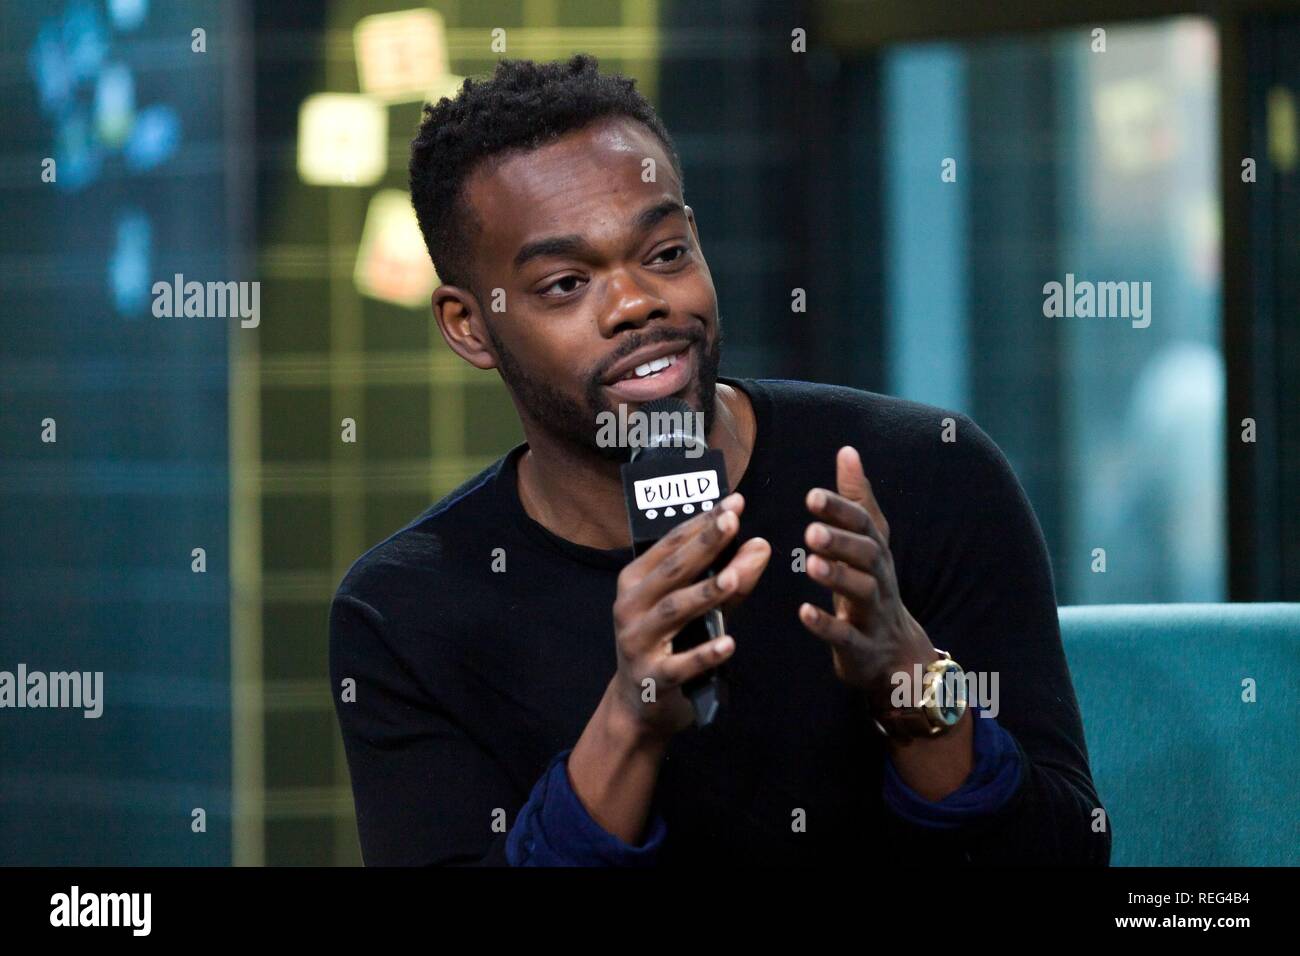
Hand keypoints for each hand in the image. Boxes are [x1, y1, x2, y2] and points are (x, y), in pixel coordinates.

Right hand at [610, 493, 770, 740]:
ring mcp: (637, 642)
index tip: (733, 502)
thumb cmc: (670, 643)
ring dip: (703, 594)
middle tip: (732, 522)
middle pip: (672, 571)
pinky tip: (729, 643)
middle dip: (703, 544)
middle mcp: (630, 606)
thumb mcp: (698, 608)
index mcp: (636, 580)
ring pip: (673, 611)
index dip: (702, 522)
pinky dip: (705, 654)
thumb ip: (729, 578)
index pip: (671, 544)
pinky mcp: (652, 678)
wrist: (638, 703)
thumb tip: (760, 545)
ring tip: (732, 578)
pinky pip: (681, 665)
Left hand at [798, 446, 936, 711]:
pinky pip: (847, 637)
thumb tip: (847, 451)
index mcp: (876, 553)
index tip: (812, 496)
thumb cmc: (873, 588)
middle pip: (868, 556)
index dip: (841, 510)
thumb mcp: (868, 543)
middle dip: (841, 542)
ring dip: (838, 578)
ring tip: (811, 564)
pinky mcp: (863, 648)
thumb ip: (856, 500)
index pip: (864, 526)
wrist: (897, 655)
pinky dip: (827, 625)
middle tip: (810, 531)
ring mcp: (874, 615)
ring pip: (863, 593)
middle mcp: (880, 580)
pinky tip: (804, 611)